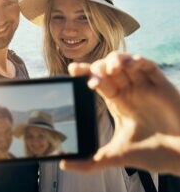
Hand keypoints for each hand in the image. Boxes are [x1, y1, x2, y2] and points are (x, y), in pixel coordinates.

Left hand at [61, 51, 179, 174]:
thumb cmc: (153, 154)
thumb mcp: (117, 155)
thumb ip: (92, 161)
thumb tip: (65, 165)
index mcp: (117, 101)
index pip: (97, 80)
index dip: (84, 72)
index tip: (72, 69)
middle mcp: (129, 90)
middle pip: (108, 68)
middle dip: (98, 67)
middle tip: (94, 77)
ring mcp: (144, 86)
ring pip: (126, 62)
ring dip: (116, 60)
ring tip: (111, 69)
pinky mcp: (161, 84)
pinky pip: (149, 66)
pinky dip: (139, 61)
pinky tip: (131, 64)